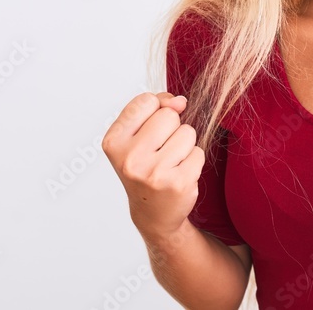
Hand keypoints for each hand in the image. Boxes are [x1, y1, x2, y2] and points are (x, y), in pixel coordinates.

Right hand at [101, 91, 205, 238]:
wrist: (152, 213)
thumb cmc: (145, 166)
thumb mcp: (138, 134)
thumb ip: (156, 107)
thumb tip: (180, 102)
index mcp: (114, 141)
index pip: (146, 101)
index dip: (156, 109)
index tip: (150, 130)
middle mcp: (130, 158)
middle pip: (169, 115)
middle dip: (171, 128)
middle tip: (160, 151)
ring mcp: (154, 172)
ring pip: (187, 132)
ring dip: (184, 144)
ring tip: (170, 162)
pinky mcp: (178, 183)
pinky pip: (198, 152)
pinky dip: (193, 160)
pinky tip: (179, 174)